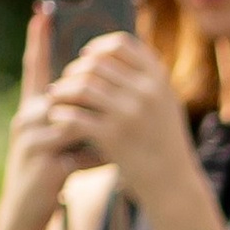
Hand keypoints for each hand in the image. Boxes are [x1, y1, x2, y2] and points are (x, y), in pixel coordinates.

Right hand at [0, 8, 97, 229]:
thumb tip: (111, 98)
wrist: (28, 210)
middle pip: (66, 93)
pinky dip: (97, 155)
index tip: (43, 10)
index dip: (38, 39)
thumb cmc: (52, 171)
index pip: (35, 66)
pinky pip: (79, 148)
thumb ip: (81, 116)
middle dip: (94, 103)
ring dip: (100, 132)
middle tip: (119, 111)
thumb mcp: (65, 140)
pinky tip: (107, 163)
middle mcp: (26, 117)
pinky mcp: (43, 160)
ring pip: (76, 120)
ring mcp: (31, 138)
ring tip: (117, 144)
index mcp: (32, 107)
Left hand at [40, 32, 214, 229]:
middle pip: (96, 64)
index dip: (98, 47)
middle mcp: (146, 93)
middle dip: (74, 71)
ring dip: (63, 91)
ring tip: (55, 98)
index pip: (121, 44)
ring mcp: (129, 114)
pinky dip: (61, 115)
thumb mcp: (166, 105)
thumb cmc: (165, 145)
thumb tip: (113, 54)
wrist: (174, 186)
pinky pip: (75, 116)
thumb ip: (146, 80)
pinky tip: (58, 119)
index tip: (86, 57)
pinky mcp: (112, 137)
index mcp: (159, 81)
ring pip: (82, 86)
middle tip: (65, 82)